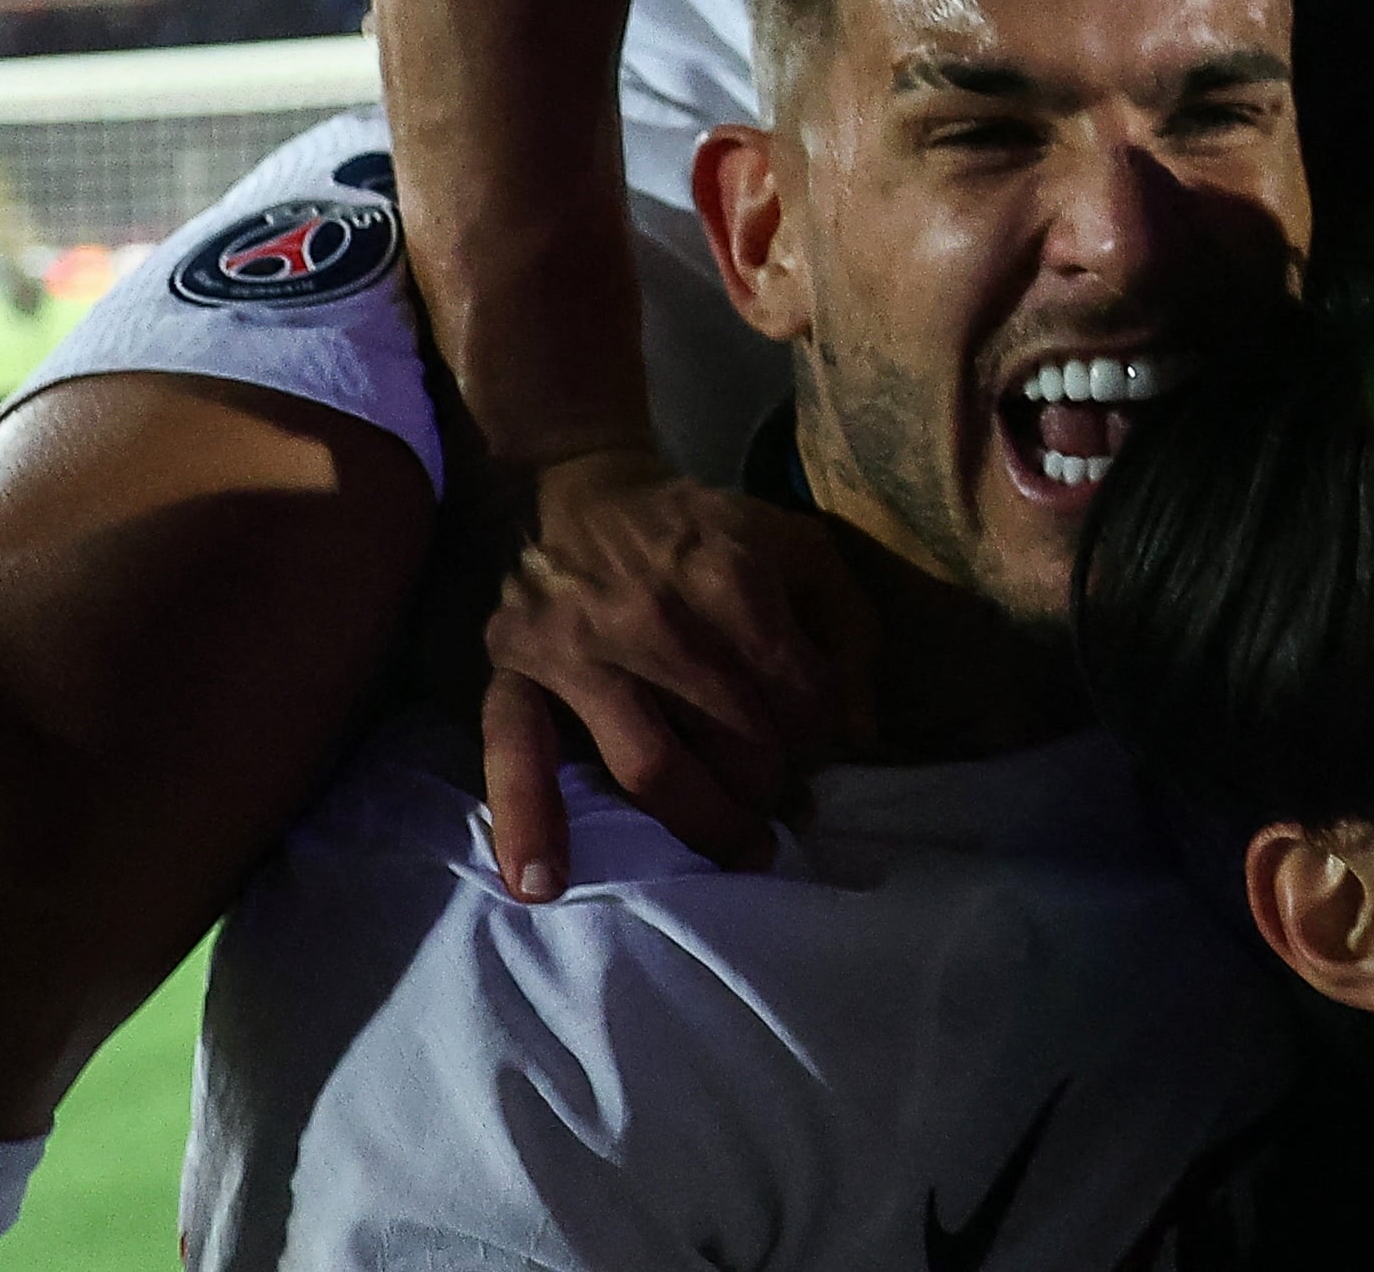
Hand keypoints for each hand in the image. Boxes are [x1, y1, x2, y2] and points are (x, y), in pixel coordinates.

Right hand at [474, 447, 878, 897]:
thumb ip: (847, 629)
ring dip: (705, 822)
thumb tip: (860, 731)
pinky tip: (545, 883)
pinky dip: (527, 820)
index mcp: (731, 579)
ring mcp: (578, 652)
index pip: (801, 696)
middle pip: (736, 739)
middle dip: (776, 786)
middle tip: (788, 806)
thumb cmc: (699, 532)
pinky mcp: (513, 674)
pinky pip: (514, 753)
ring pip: (649, 765)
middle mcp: (656, 619)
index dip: (824, 738)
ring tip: (743, 850)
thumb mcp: (797, 547)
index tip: (823, 753)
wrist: (575, 490)